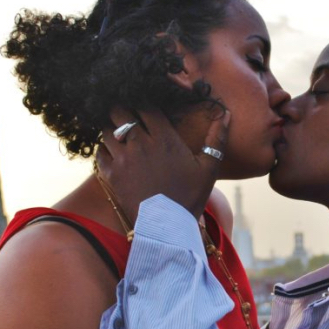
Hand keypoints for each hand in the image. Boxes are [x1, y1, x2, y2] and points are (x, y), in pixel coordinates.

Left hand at [96, 108, 230, 219]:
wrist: (167, 227)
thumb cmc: (190, 196)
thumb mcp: (209, 168)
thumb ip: (217, 139)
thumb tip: (227, 114)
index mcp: (164, 138)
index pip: (145, 106)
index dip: (142, 101)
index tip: (144, 103)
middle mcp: (141, 144)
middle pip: (120, 113)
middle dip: (122, 109)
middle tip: (126, 113)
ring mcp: (123, 159)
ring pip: (107, 130)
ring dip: (112, 128)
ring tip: (119, 132)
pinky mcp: (111, 175)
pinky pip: (100, 152)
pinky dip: (104, 148)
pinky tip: (113, 151)